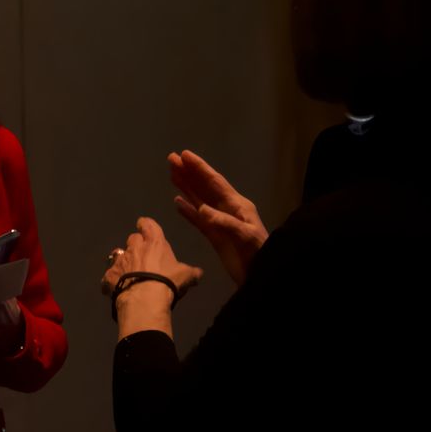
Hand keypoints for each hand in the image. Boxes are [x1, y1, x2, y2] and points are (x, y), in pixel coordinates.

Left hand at [100, 217, 204, 301]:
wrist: (145, 299)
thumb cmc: (167, 281)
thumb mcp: (186, 276)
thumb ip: (192, 272)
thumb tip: (199, 272)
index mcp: (154, 242)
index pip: (147, 224)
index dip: (146, 225)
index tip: (145, 227)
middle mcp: (135, 247)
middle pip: (133, 239)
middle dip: (136, 245)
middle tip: (143, 257)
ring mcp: (120, 261)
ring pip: (119, 255)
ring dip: (124, 262)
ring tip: (129, 274)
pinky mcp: (109, 276)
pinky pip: (109, 276)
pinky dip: (112, 280)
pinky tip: (115, 289)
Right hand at [168, 150, 267, 284]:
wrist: (259, 276)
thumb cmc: (256, 253)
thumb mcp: (243, 236)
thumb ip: (223, 222)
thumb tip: (202, 209)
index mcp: (237, 205)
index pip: (215, 182)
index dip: (199, 168)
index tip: (184, 155)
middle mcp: (227, 209)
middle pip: (204, 187)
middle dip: (189, 173)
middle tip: (171, 159)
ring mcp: (219, 222)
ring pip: (199, 200)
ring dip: (186, 186)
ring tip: (171, 173)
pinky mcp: (214, 236)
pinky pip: (197, 219)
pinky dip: (187, 210)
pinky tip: (177, 202)